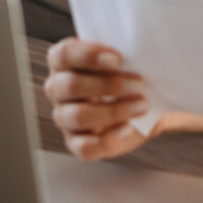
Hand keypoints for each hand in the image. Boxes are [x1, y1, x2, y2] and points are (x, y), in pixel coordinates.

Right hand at [44, 39, 150, 159]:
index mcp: (63, 61)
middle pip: (70, 85)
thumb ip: (126, 54)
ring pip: (78, 116)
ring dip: (113, 111)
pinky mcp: (75, 143)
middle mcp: (57, 88)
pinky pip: (85, 147)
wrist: (144, 102)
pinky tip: (128, 129)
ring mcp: (64, 117)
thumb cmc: (129, 74)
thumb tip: (140, 57)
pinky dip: (109, 140)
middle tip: (139, 84)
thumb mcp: (128, 59)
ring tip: (141, 105)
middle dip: (108, 85)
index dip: (89, 56)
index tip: (118, 59)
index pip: (64, 55)